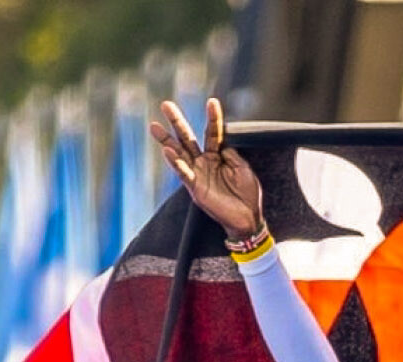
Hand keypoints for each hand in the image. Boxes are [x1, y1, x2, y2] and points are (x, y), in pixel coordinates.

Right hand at [150, 97, 262, 240]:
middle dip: (177, 121)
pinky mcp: (196, 188)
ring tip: (155, 126)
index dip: (213, 118)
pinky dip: (176, 163)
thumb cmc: (248, 194)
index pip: (213, 132)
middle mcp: (205, 162)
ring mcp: (198, 174)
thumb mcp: (243, 169)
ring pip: (180, 153)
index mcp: (218, 155)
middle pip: (188, 138)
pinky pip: (184, 173)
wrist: (248, 219)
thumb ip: (231, 154)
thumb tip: (221, 142)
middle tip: (165, 105)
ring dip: (167, 140)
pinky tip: (168, 151)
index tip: (212, 101)